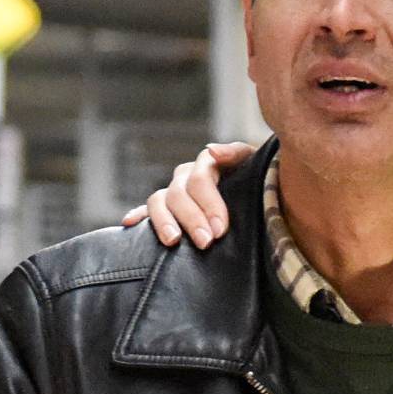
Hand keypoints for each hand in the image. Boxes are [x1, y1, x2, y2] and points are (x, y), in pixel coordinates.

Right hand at [120, 141, 253, 248]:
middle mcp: (186, 177)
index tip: (220, 230)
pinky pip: (146, 210)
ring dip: (163, 221)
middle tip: (206, 243)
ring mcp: (173, 193)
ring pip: (159, 201)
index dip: (209, 204)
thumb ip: (235, 152)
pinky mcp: (165, 210)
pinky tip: (129, 224)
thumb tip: (210, 151)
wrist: (263, 198)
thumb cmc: (260, 181)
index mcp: (206, 165)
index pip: (200, 180)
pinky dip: (138, 216)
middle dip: (192, 219)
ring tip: (173, 241)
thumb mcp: (253, 162)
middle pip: (179, 194)